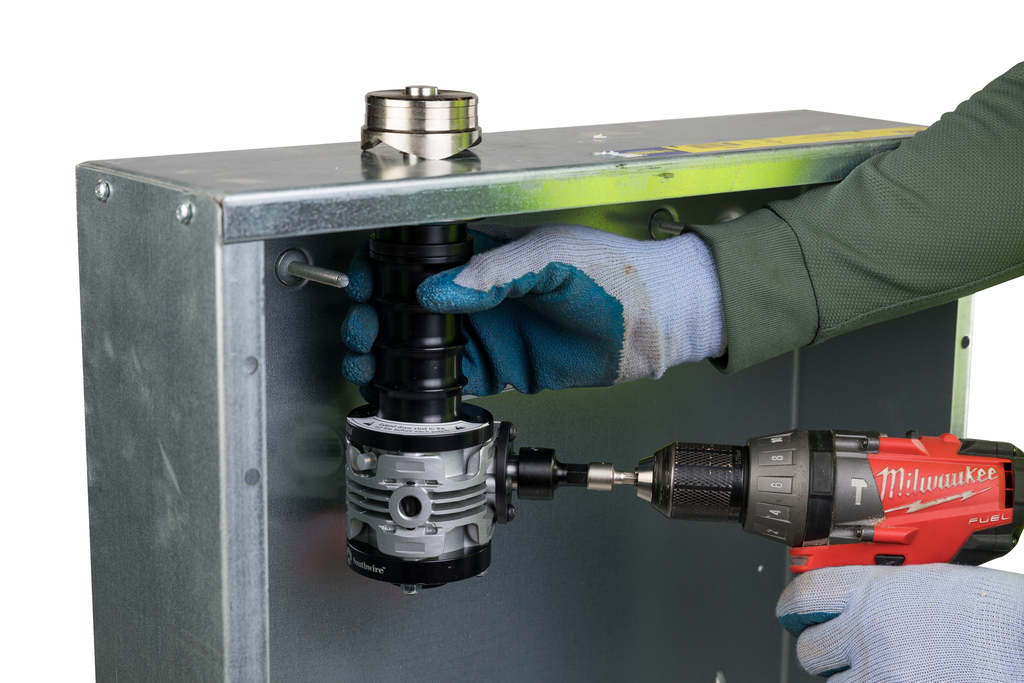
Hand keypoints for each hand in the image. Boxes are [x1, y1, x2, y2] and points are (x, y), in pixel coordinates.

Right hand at [341, 223, 723, 398]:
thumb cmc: (616, 274)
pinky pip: (455, 377)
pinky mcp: (505, 368)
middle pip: (412, 305)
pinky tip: (400, 387)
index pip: (423, 260)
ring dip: (392, 353)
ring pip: (425, 346)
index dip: (386, 272)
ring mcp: (492, 331)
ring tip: (367, 360)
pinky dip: (425, 385)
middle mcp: (484, 295)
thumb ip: (497, 273)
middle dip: (377, 315)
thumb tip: (438, 291)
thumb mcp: (553, 258)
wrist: (658, 322)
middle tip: (359, 329)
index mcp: (491, 256)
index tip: (362, 284)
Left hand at [776, 564, 1023, 681]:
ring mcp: (883, 675)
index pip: (805, 595)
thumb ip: (885, 593)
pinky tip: (906, 681)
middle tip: (848, 653)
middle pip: (810, 650)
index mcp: (879, 593)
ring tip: (895, 671)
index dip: (792, 608)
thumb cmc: (998, 617)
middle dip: (825, 654)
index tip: (793, 615)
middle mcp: (872, 634)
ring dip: (854, 682)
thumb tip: (852, 601)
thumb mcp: (932, 585)